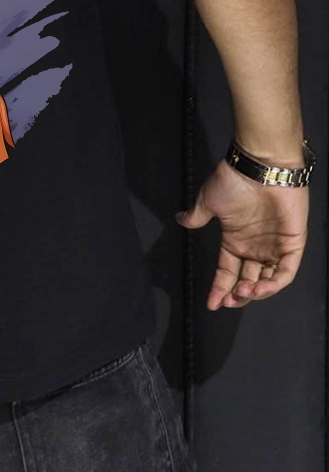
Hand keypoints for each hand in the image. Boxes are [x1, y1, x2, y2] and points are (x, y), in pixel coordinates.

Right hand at [175, 160, 308, 309]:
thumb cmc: (233, 181)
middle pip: (247, 280)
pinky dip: (274, 283)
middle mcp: (254, 246)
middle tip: (229, 300)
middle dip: (238, 295)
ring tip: (244, 292)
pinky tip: (260, 287)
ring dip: (255, 292)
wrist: (259, 167)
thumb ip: (196, 216)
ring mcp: (274, 245)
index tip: (211, 304)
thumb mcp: (208, 201)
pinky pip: (286, 271)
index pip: (227, 271)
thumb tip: (180, 220)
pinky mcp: (292, 243)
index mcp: (235, 240)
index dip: (219, 288)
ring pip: (267, 280)